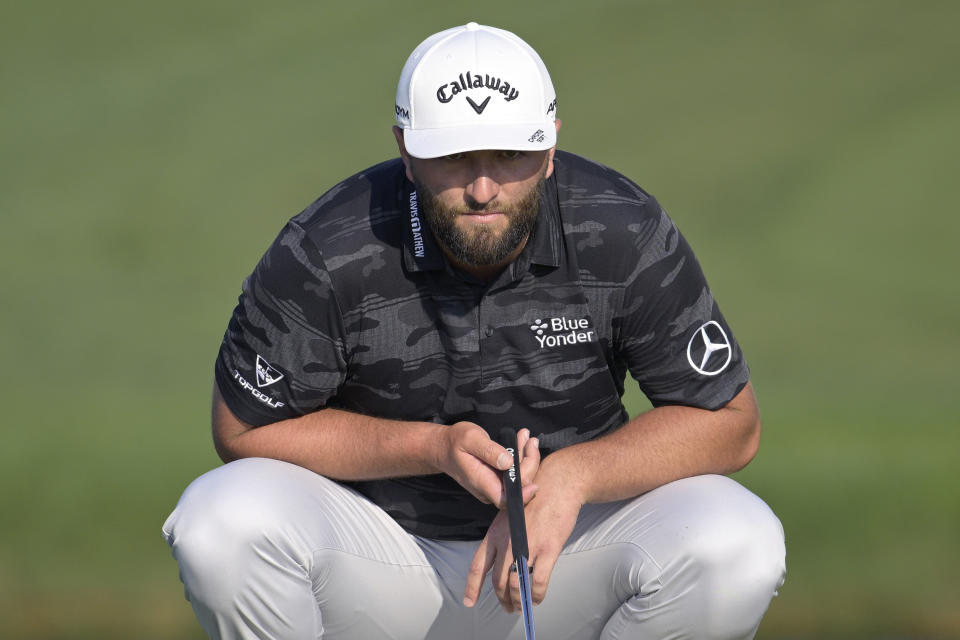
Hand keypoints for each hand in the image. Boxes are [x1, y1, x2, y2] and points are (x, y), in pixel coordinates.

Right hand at [434, 423, 538, 506]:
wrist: (444, 448)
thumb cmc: (455, 442)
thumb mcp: (470, 439)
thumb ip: (489, 450)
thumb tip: (508, 462)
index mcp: (481, 482)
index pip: (506, 500)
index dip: (523, 494)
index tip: (534, 482)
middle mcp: (489, 488)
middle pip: (518, 486)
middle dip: (529, 462)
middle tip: (530, 440)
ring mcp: (494, 484)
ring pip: (519, 477)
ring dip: (526, 456)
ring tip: (525, 435)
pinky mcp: (498, 478)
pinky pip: (515, 471)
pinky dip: (521, 456)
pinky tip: (520, 440)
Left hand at [463, 431, 539, 609]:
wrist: (557, 484)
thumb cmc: (535, 499)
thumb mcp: (509, 515)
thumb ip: (504, 538)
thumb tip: (503, 563)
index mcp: (495, 533)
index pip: (478, 565)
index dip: (472, 586)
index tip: (469, 602)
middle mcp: (507, 541)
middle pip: (497, 581)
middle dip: (502, 599)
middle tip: (508, 608)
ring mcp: (527, 545)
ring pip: (515, 585)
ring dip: (518, 601)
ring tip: (522, 606)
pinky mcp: (547, 549)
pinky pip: (538, 581)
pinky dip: (536, 595)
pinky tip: (538, 597)